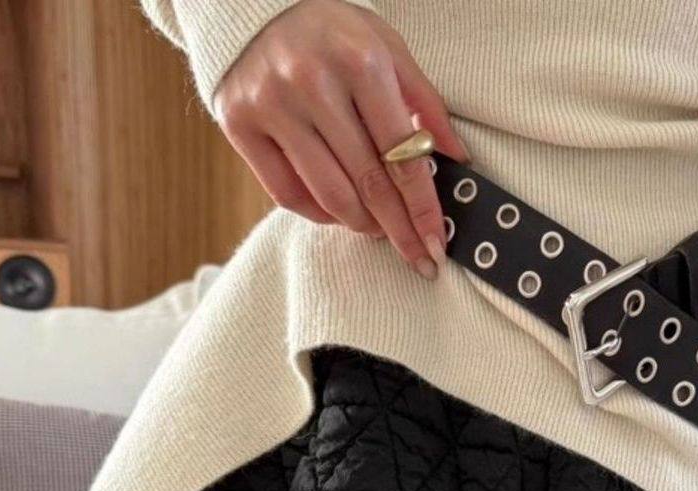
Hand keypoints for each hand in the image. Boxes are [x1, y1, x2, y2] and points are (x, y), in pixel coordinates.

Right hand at [215, 0, 466, 279]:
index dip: (422, 207)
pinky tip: (340, 213)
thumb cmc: (330, 30)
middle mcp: (313, 83)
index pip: (401, 154)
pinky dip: (320, 214)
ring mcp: (272, 105)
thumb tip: (456, 159)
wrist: (252, 6)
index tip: (436, 244)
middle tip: (418, 258)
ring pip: (329, 196)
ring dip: (362, 225)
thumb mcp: (384, 47)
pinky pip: (288, 194)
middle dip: (398, 230)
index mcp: (359, 62)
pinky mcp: (240, 124)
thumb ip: (422, 101)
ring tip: (379, 229)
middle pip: (368, 183)